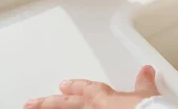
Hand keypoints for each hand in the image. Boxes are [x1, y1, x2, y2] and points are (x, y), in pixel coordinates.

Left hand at [24, 66, 159, 108]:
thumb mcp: (147, 94)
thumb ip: (143, 83)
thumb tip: (146, 72)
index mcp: (104, 97)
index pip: (85, 88)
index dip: (73, 85)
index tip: (63, 84)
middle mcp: (92, 108)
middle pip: (64, 103)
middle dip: (47, 102)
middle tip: (31, 102)